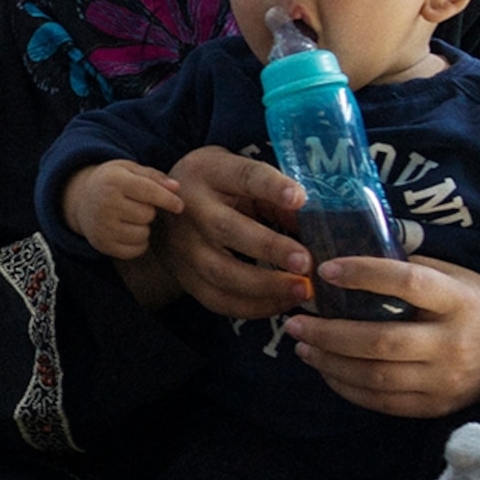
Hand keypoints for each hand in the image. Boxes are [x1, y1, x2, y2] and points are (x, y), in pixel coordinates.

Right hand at [65, 160, 183, 260]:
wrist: (82, 200)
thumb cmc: (114, 182)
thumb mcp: (129, 170)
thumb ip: (154, 176)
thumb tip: (176, 188)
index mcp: (114, 181)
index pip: (149, 192)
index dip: (168, 200)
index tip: (179, 206)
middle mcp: (105, 204)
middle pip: (147, 215)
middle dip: (149, 211)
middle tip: (138, 205)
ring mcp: (102, 226)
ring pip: (143, 234)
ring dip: (144, 227)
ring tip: (132, 218)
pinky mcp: (102, 245)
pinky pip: (135, 250)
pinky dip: (138, 243)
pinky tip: (129, 231)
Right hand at [146, 148, 314, 319]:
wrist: (163, 210)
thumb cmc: (218, 189)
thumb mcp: (242, 178)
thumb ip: (275, 197)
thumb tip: (315, 224)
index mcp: (209, 173)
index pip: (242, 176)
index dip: (271, 187)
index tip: (300, 199)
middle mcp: (189, 208)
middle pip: (224, 228)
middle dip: (268, 247)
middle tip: (305, 262)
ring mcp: (182, 246)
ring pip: (219, 272)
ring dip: (265, 285)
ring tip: (302, 290)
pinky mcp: (184, 277)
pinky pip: (218, 299)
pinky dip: (253, 306)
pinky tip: (282, 302)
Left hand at [282, 255, 479, 420]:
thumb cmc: (474, 301)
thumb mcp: (452, 275)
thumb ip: (408, 269)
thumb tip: (347, 258)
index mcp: (459, 300)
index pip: (408, 283)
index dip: (364, 275)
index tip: (325, 269)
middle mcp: (454, 343)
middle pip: (381, 342)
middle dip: (329, 333)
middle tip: (295, 321)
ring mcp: (447, 379)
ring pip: (376, 377)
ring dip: (330, 362)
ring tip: (303, 345)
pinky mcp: (439, 405)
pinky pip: (383, 402)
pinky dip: (347, 388)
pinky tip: (326, 370)